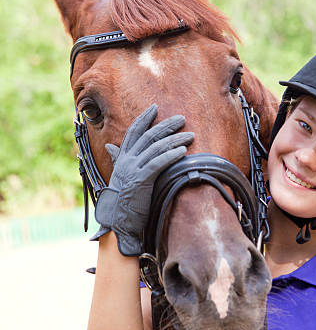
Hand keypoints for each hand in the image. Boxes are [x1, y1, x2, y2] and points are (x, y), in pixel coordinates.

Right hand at [91, 104, 193, 255]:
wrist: (119, 222)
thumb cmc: (122, 201)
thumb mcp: (120, 177)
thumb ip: (118, 160)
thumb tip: (110, 147)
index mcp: (122, 158)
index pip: (133, 132)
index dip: (144, 118)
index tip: (155, 108)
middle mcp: (127, 161)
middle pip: (149, 136)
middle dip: (166, 126)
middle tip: (182, 118)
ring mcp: (133, 170)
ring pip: (155, 148)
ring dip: (175, 140)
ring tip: (190, 135)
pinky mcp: (141, 180)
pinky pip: (158, 163)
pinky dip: (171, 155)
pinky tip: (183, 151)